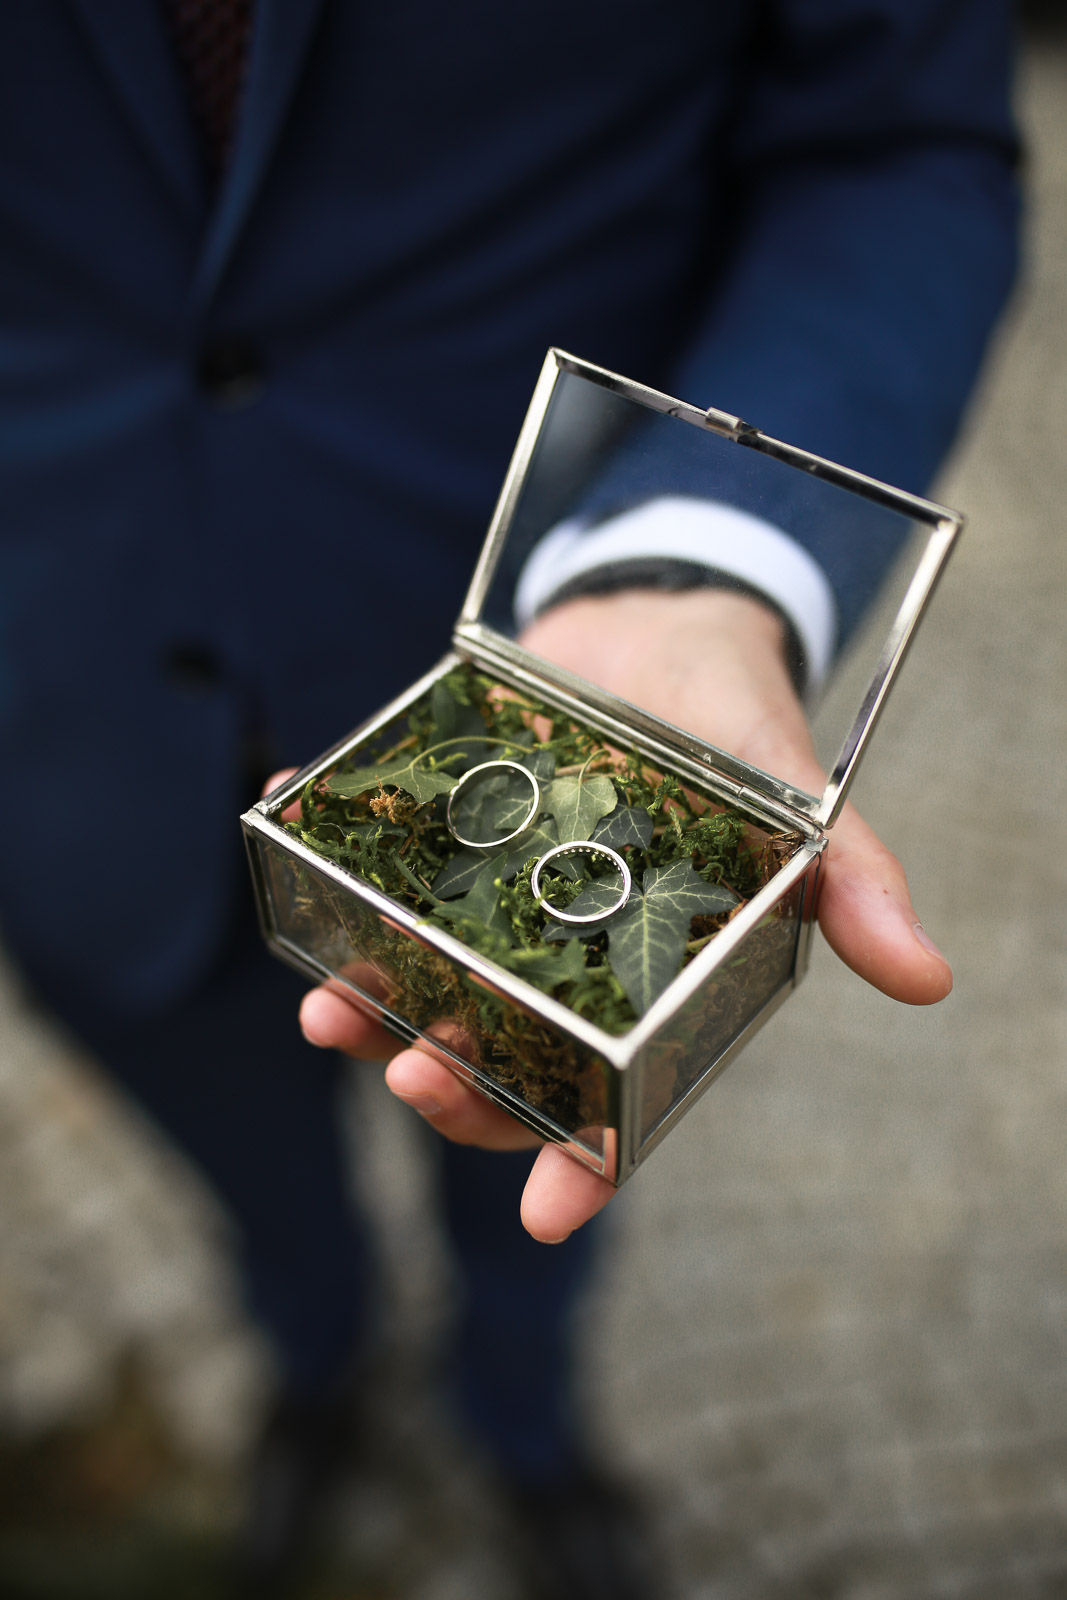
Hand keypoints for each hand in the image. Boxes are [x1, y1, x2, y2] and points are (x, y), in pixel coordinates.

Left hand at [292, 588, 951, 1241]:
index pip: (611, 1102)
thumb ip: (851, 884)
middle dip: (458, 1093)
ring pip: (421, 991)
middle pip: (500, 1066)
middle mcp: (555, 960)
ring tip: (332, 1006)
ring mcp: (487, 902)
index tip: (550, 1214)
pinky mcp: (438, 836)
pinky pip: (366, 865)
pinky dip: (320, 859)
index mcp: (640, 983)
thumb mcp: (799, 802)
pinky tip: (281, 827)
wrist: (658, 622)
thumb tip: (927, 978)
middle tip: (419, 1075)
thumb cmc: (736, 728)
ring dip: (371, 1013)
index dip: (583, 1167)